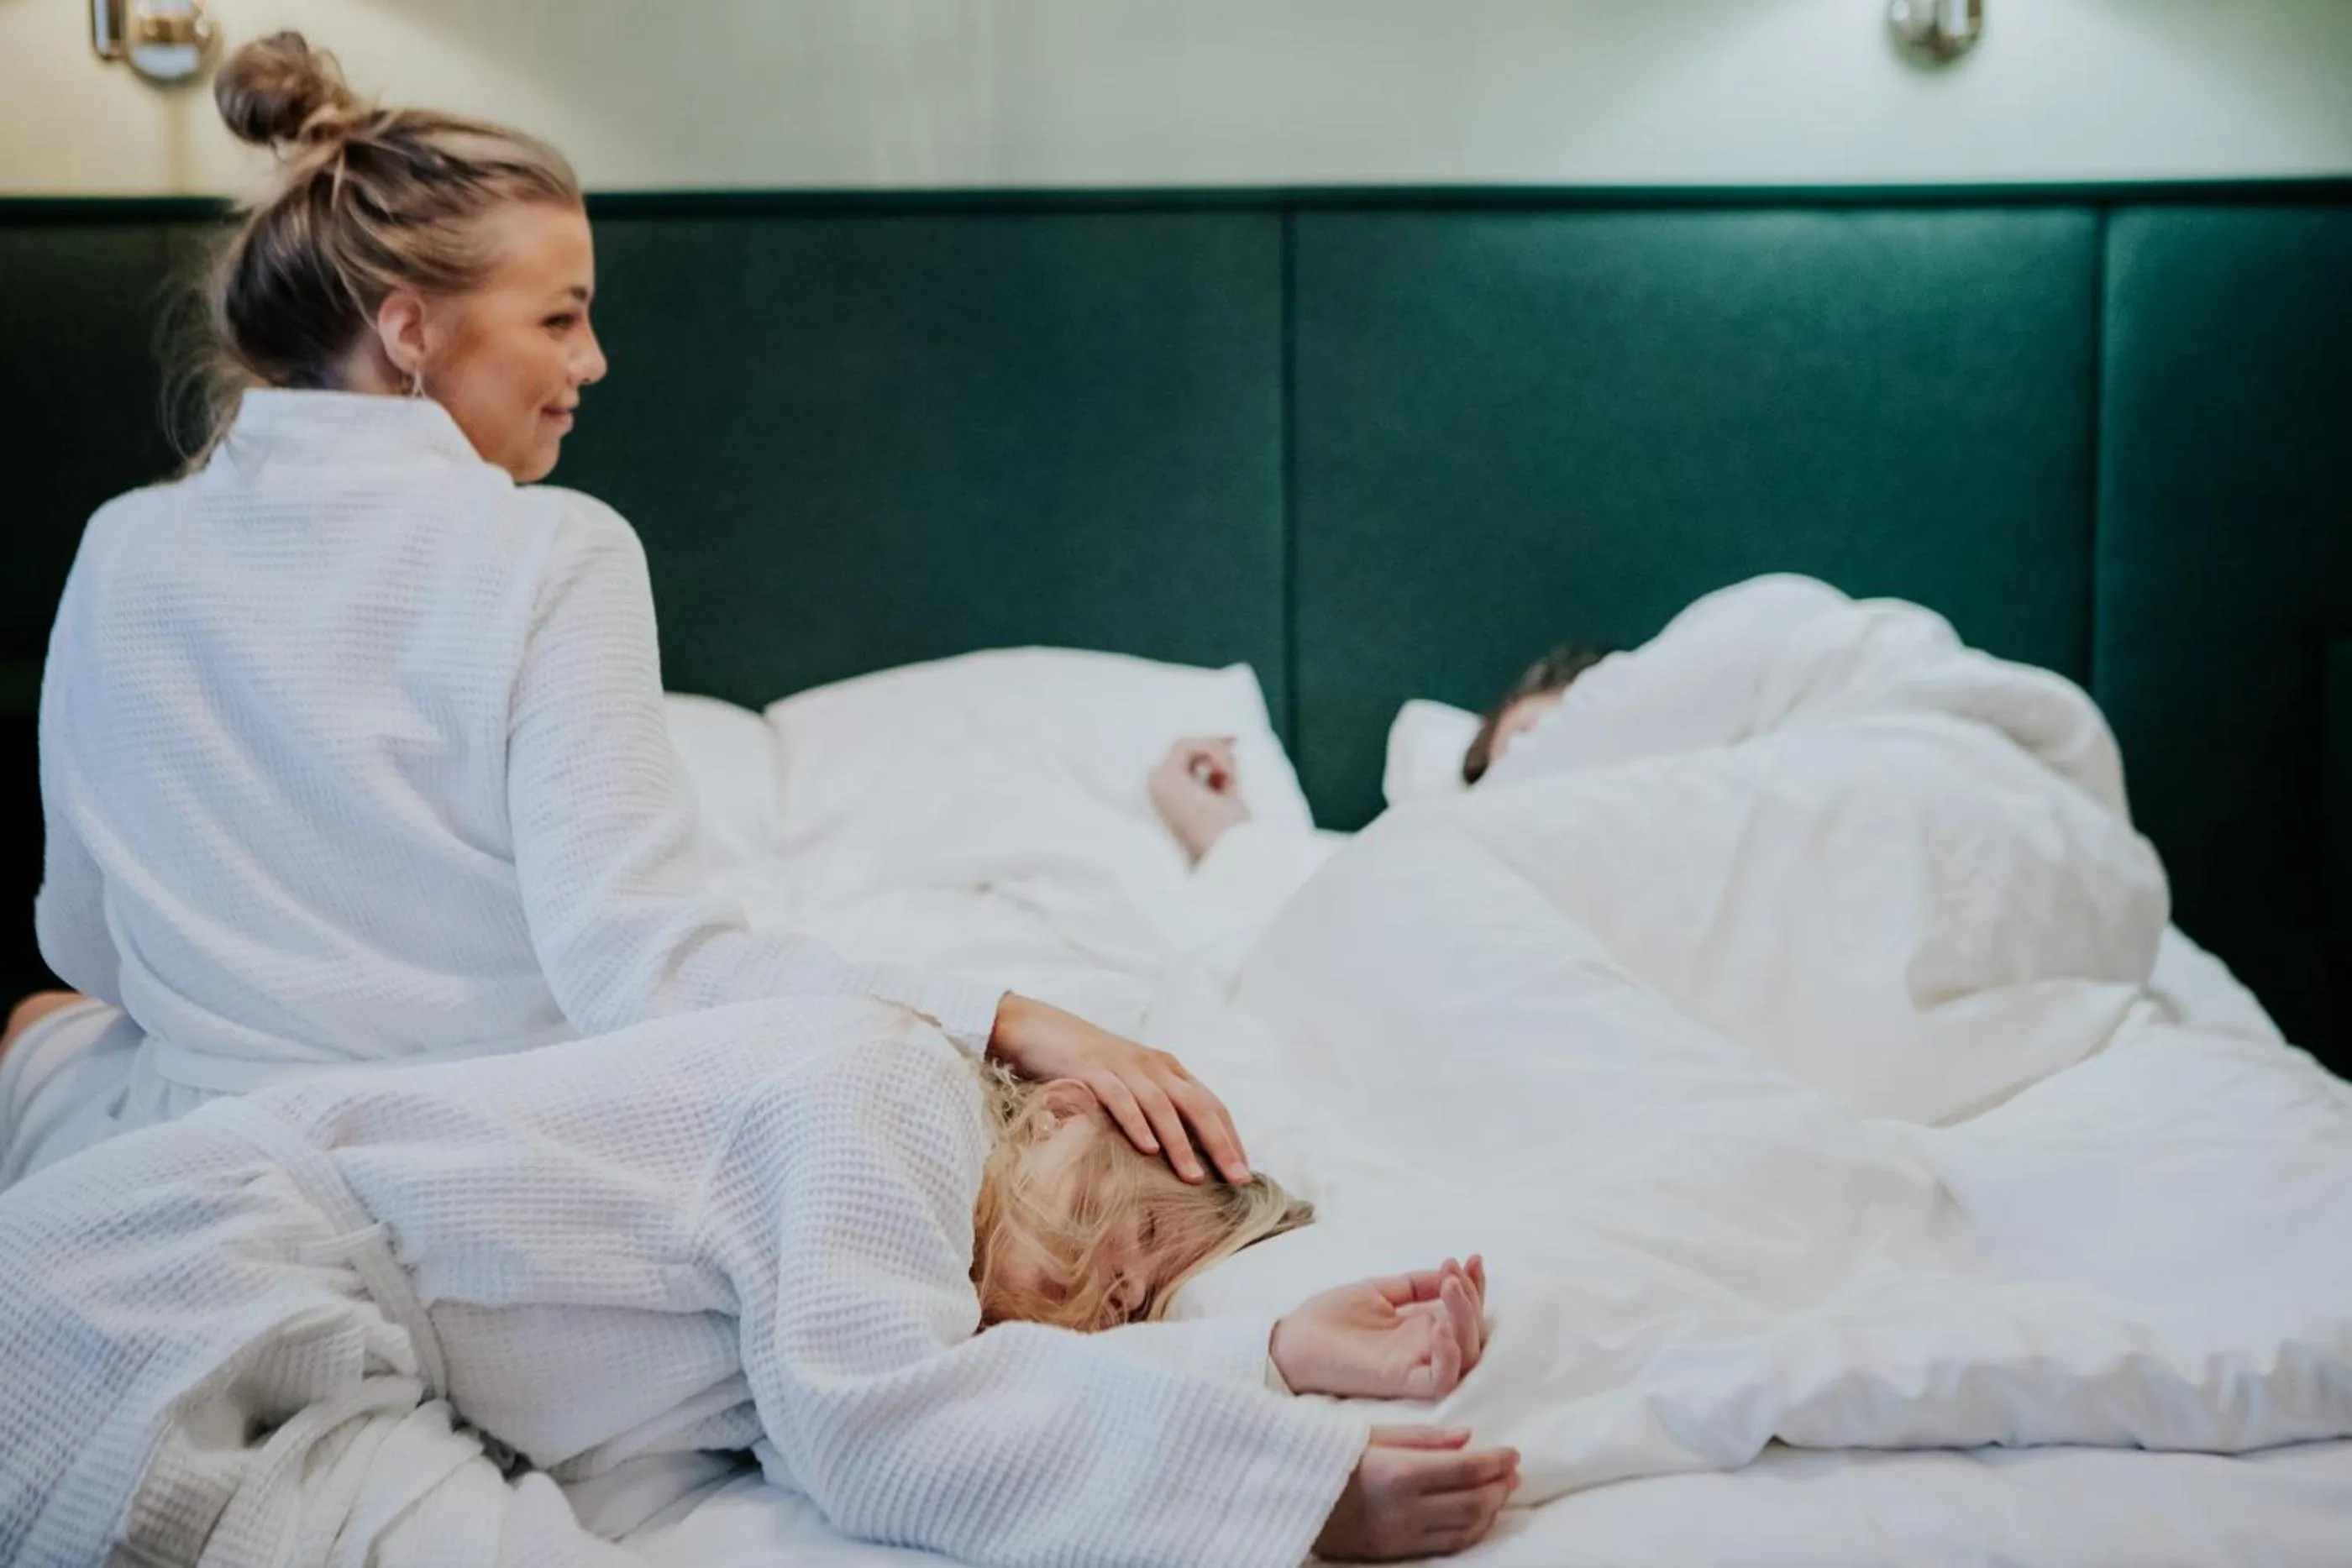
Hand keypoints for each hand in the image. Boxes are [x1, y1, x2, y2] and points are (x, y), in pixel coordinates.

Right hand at [987, 993, 1248, 1182]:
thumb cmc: (1085, 1066)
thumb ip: (1152, 1109)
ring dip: (1180, 1143)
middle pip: (1197, 1105)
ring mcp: (1123, 1066)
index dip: (1231, 1137)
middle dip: (1220, 1144)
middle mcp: (1153, 1065)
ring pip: (1162, 1106)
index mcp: (1166, 1069)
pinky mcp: (1092, 1070)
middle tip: (1237, 1180)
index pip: (1211, 1104)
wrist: (1037, 1029)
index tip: (1245, 1173)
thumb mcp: (1127, 1084)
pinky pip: (1120, 1098)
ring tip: (1194, 1178)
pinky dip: (1136, 1123)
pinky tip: (1147, 1148)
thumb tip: (1178, 1156)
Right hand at [1148, 736, 1251, 862]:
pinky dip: (1212, 752)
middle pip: (1184, 750)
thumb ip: (1221, 773)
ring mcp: (1158, 784)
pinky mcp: (1165, 777)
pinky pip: (1188, 745)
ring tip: (1231, 776)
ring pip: (1185, 744)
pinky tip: (1225, 774)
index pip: (1184, 762)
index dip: (1208, 748)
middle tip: (1235, 740)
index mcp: (1172, 800)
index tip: (1234, 741)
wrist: (1230, 853)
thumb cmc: (1232, 834)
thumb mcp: (1228, 796)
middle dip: (1213, 745)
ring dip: (1216, 752)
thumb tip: (1227, 745)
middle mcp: (1159, 791)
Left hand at [1273, 1257, 1488, 1400]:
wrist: (1291, 1339)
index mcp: (1419, 1330)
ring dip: (1466, 1318)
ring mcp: (1415, 1367)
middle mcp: (1423, 1350)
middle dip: (1473, 1299)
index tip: (1472, 1258)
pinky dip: (1449, 1355)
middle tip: (1455, 1272)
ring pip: (1466, 1355)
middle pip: (1473, 1334)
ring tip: (1450, 1286)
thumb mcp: (1377, 1291)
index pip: (1463, 1313)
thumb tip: (1449, 1272)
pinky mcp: (1401, 1382)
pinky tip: (1439, 1326)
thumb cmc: (1328, 1318)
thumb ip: (1414, 1285)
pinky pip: (1441, 1380)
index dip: (1475, 1286)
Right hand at [1315, 1425, 1518, 1561]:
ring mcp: (1402, 1535)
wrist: (1291, 1494)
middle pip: (1473, 1502)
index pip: (1465, 1469)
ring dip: (1491, 1509)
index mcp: (1399, 1473)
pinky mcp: (1396, 1551)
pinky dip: (1472, 1531)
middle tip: (1513, 1470)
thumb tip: (1467, 1435)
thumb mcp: (1372, 1433)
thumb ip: (1423, 1437)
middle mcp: (1405, 1509)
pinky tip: (1479, 1516)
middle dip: (1500, 1485)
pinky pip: (1447, 1546)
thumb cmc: (1330, 1454)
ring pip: (1466, 1529)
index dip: (1496, 1462)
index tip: (1513, 1452)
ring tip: (1501, 1490)